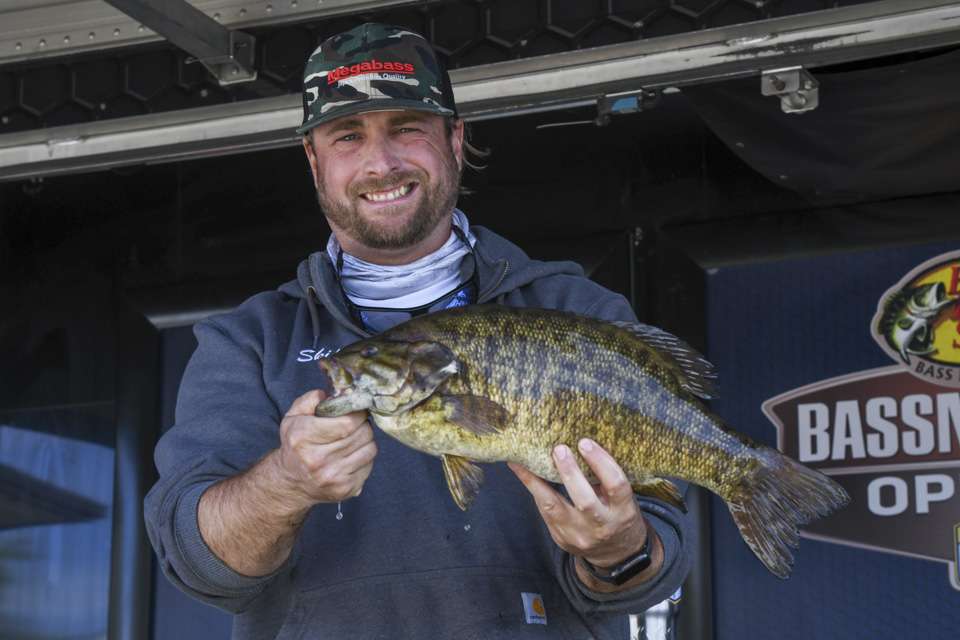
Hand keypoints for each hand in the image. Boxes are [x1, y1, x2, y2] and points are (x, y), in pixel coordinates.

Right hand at [275, 389, 376, 506]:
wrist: (291, 482)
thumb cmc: (296, 445)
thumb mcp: (293, 417)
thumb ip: (309, 400)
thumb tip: (330, 394)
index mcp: (303, 437)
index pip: (347, 423)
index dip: (358, 414)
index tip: (357, 411)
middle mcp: (317, 460)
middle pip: (362, 435)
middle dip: (364, 425)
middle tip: (356, 424)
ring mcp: (332, 477)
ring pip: (370, 449)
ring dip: (366, 441)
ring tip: (354, 439)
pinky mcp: (345, 489)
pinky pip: (369, 465)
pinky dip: (365, 457)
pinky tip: (352, 455)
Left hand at [508, 438, 657, 577]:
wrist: (617, 554)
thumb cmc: (618, 515)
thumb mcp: (623, 500)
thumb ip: (605, 479)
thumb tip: (579, 445)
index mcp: (624, 512)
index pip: (615, 485)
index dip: (600, 462)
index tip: (585, 442)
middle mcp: (602, 527)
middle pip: (585, 501)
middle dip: (570, 473)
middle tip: (559, 449)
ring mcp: (580, 536)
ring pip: (554, 508)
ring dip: (536, 482)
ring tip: (523, 460)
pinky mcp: (562, 539)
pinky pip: (544, 512)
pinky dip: (534, 490)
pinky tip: (522, 471)